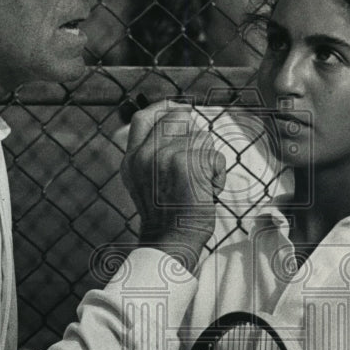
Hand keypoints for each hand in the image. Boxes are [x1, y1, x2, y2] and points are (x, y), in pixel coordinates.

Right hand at [121, 101, 224, 271]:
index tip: (179, 109)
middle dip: (195, 135)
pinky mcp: (187, 163)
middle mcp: (145, 154)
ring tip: (199, 184)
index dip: (164, 107)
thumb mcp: (144, 182)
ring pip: (202, 138)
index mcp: (132, 159)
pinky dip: (218, 175)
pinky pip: (214, 156)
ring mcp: (165, 156)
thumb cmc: (165, 216)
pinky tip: (207, 191)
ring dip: (208, 160)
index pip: (143, 117)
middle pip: (178, 118)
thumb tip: (175, 124)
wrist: (170, 241)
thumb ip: (151, 154)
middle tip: (198, 159)